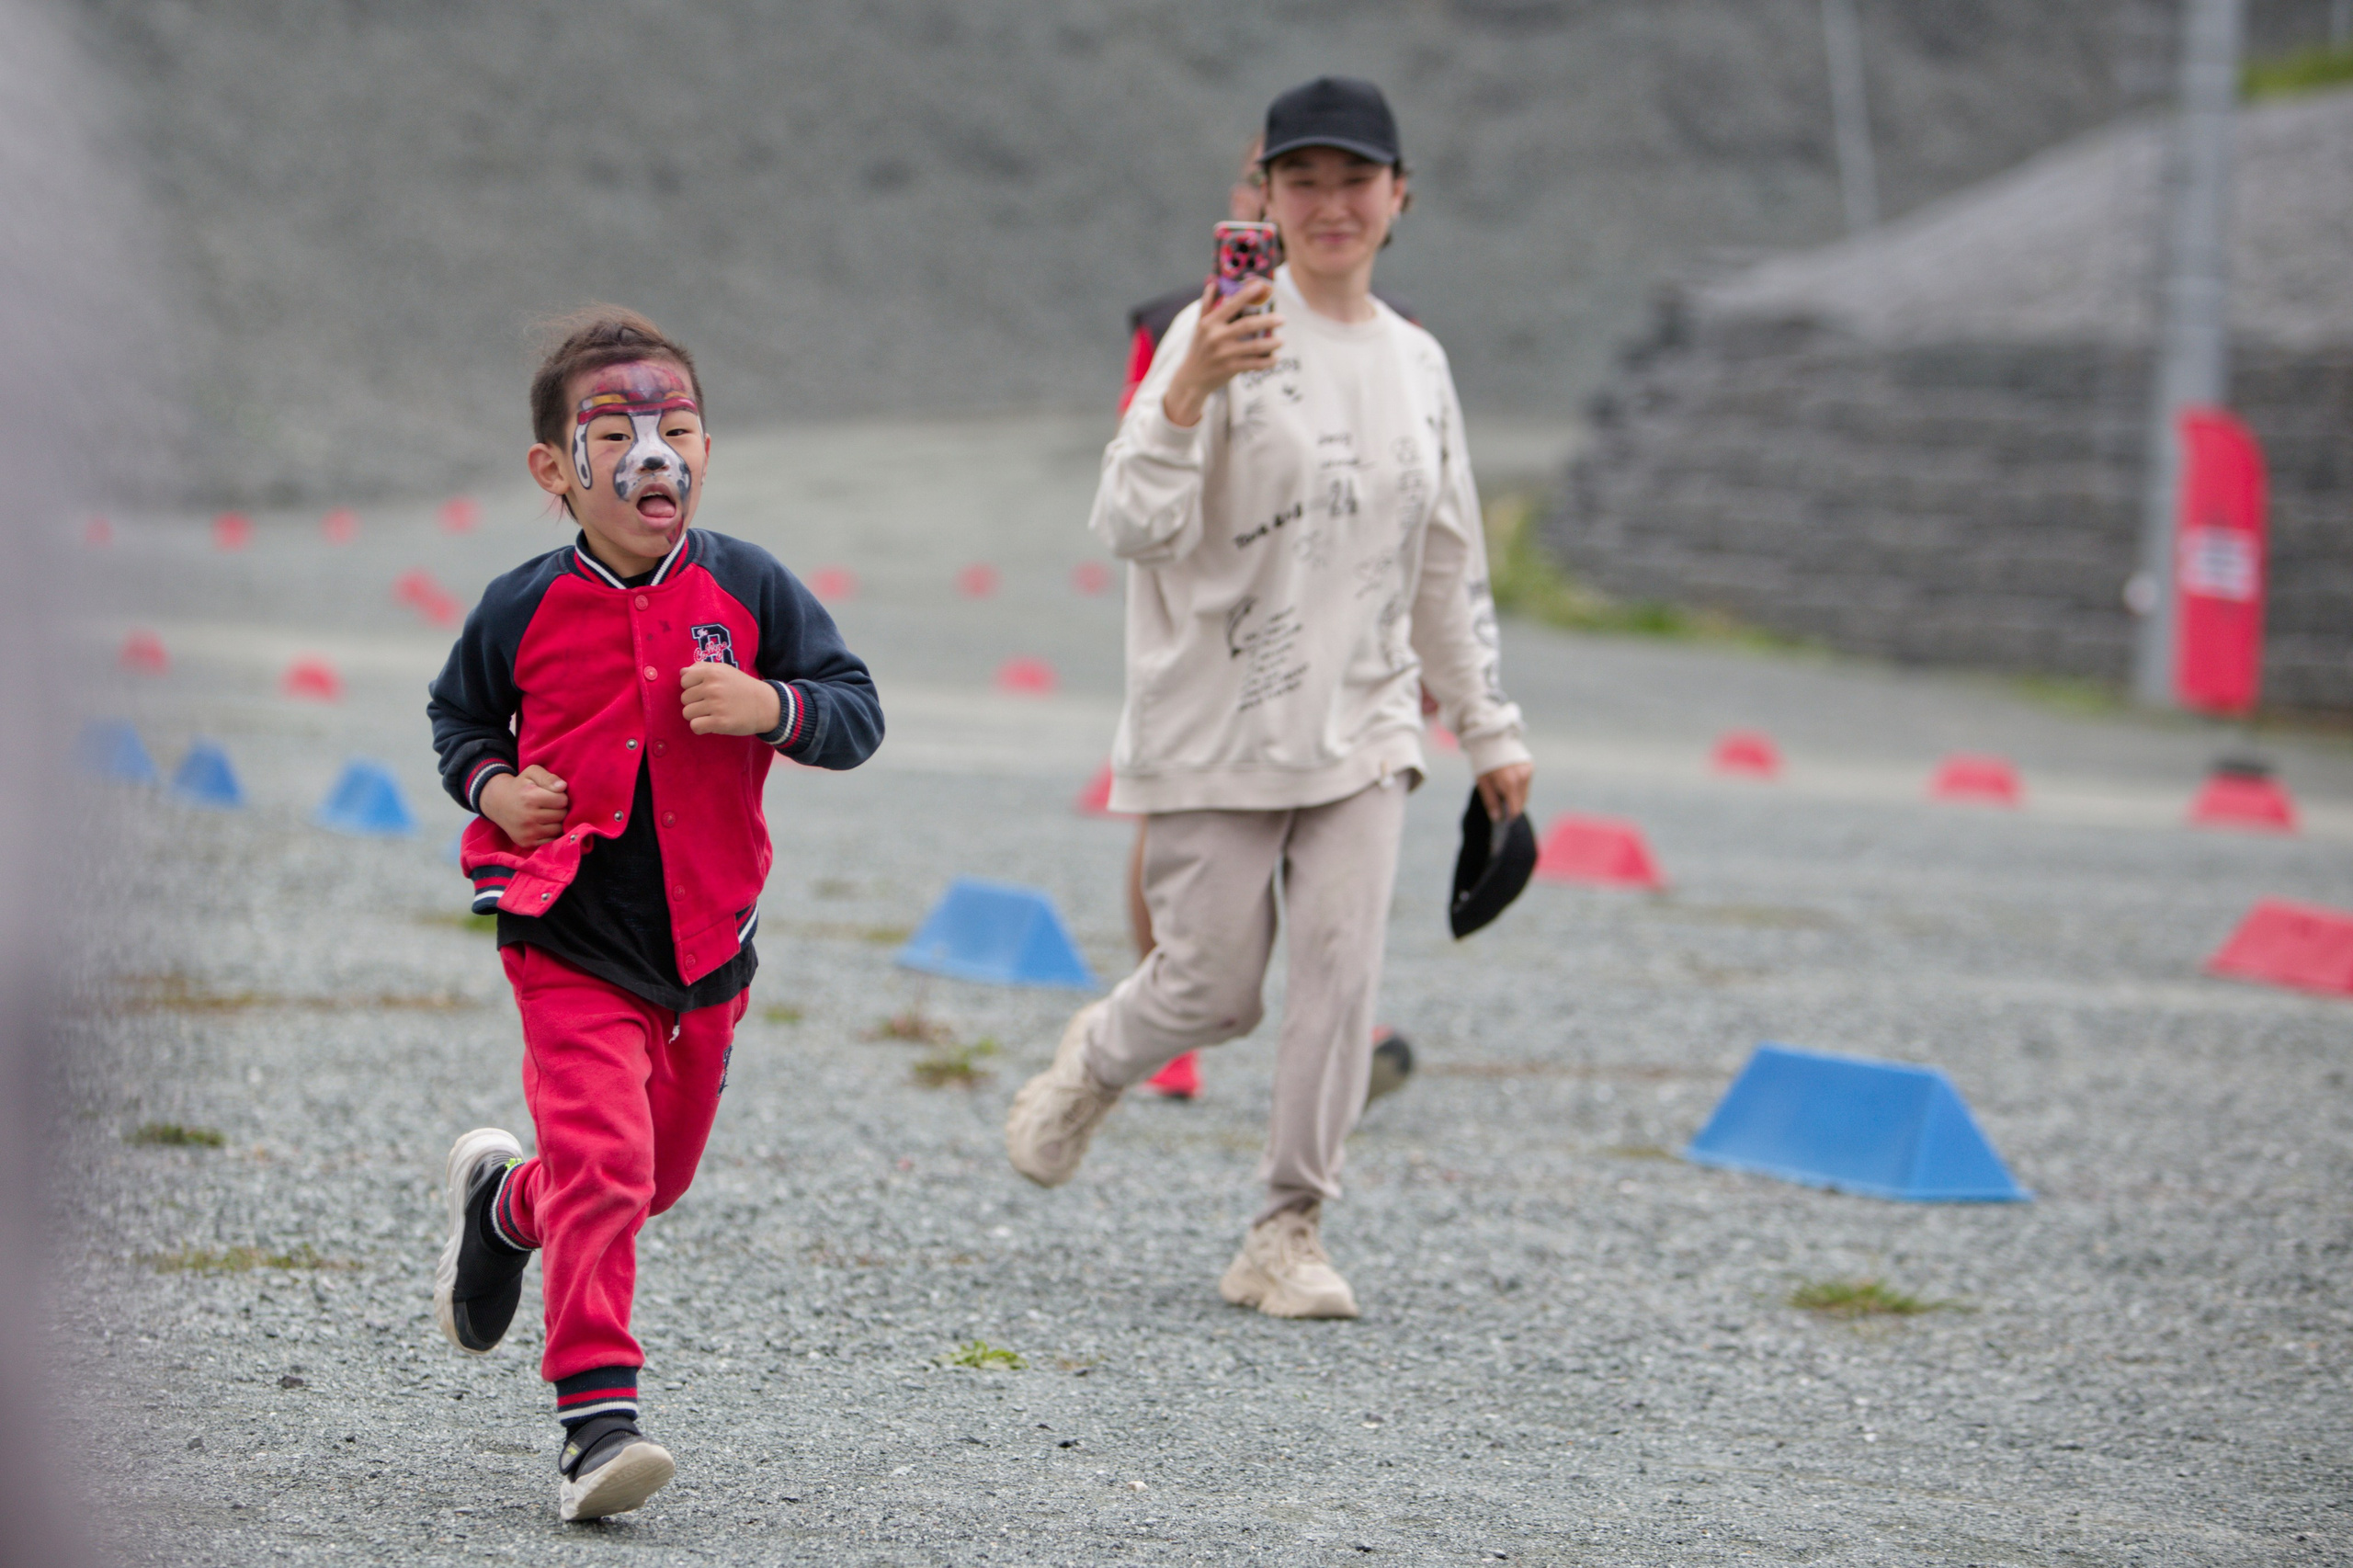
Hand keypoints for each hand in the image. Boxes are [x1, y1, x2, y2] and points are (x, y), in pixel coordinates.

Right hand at [479, 764, 567, 848]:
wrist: (497, 803)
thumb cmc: (520, 786)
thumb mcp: (531, 773)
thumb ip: (548, 777)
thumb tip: (563, 787)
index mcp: (530, 798)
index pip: (562, 800)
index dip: (560, 796)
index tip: (552, 795)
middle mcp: (528, 817)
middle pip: (562, 815)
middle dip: (559, 809)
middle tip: (549, 805)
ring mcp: (527, 832)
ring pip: (559, 829)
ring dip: (556, 822)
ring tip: (546, 814)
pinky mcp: (527, 843)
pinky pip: (551, 840)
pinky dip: (551, 833)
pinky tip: (543, 825)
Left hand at [680, 661, 781, 736]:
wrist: (766, 705)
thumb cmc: (742, 687)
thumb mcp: (725, 671)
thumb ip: (702, 668)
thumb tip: (682, 672)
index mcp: (713, 672)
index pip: (684, 680)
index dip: (692, 687)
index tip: (705, 691)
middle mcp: (713, 687)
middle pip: (684, 698)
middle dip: (695, 702)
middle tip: (711, 704)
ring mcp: (716, 705)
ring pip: (687, 713)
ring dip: (697, 716)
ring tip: (712, 714)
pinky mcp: (720, 722)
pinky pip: (695, 726)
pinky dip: (701, 727)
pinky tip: (711, 724)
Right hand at [1161, 279, 1284, 427]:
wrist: (1192, 379)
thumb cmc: (1199, 348)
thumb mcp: (1199, 326)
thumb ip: (1206, 305)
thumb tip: (1213, 283)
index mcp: (1210, 323)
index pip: (1231, 305)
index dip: (1246, 294)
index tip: (1261, 285)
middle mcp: (1216, 337)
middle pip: (1247, 325)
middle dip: (1268, 320)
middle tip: (1283, 319)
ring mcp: (1224, 354)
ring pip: (1254, 346)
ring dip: (1271, 343)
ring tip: (1281, 340)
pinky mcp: (1230, 368)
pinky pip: (1253, 364)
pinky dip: (1267, 362)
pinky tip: (1275, 358)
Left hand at [1476, 762, 1532, 823]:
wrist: (1490, 737)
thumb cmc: (1483, 761)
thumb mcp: (1482, 782)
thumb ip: (1490, 801)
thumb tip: (1497, 818)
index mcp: (1509, 783)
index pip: (1515, 808)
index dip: (1510, 817)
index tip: (1504, 821)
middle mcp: (1522, 777)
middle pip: (1521, 802)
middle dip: (1512, 807)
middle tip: (1500, 806)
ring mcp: (1528, 771)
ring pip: (1525, 793)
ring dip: (1516, 797)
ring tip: (1502, 792)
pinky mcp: (1530, 766)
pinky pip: (1526, 783)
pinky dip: (1519, 786)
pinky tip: (1508, 782)